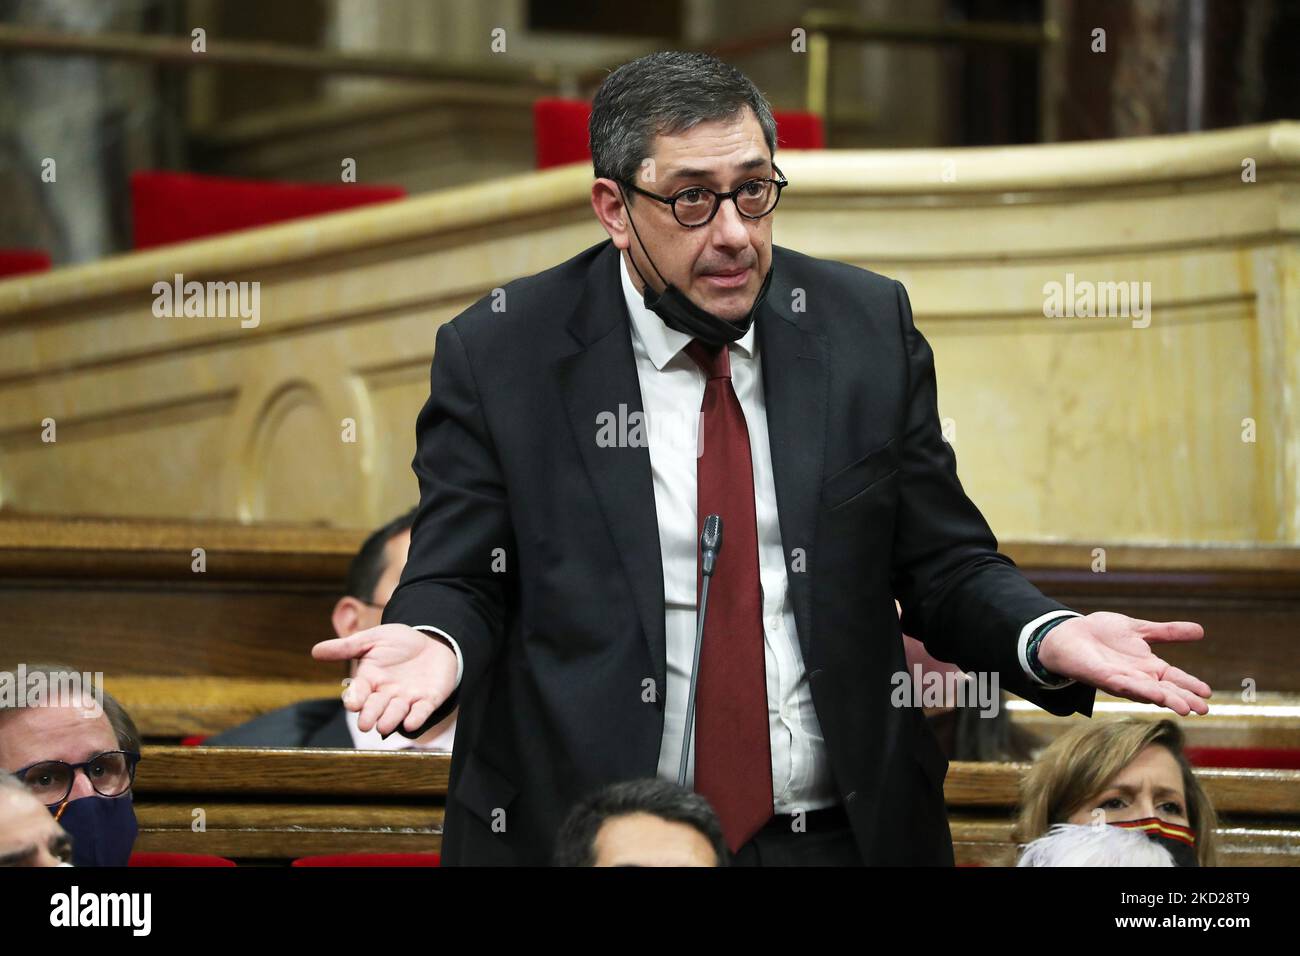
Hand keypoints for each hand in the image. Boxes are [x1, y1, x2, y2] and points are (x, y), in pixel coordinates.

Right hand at [312, 623, 457, 735]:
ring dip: (390, 720)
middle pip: (375, 708)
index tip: (353, 703)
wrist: (433, 642)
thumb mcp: (373, 639)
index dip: (355, 699)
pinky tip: (411, 723)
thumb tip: (315, 650)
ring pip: (396, 713)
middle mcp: (386, 694)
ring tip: (383, 727)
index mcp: (370, 680)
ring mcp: (407, 699)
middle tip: (365, 724)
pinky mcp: (428, 700)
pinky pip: (422, 712)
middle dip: (370, 715)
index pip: (358, 693)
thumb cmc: (399, 642)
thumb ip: (346, 647)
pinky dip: (417, 718)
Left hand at [1036, 611, 1210, 714]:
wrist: (1068, 633)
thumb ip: (1167, 632)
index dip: (1191, 686)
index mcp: (1148, 667)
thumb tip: (1200, 630)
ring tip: (1185, 708)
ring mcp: (1121, 679)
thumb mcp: (1139, 629)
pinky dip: (1139, 689)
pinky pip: (1123, 684)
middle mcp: (1138, 677)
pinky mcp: (1103, 677)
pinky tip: (1153, 694)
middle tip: (1203, 709)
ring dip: (1166, 699)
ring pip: (1148, 692)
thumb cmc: (1102, 633)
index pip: (1175, 679)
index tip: (1209, 693)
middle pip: (1166, 690)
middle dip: (1184, 699)